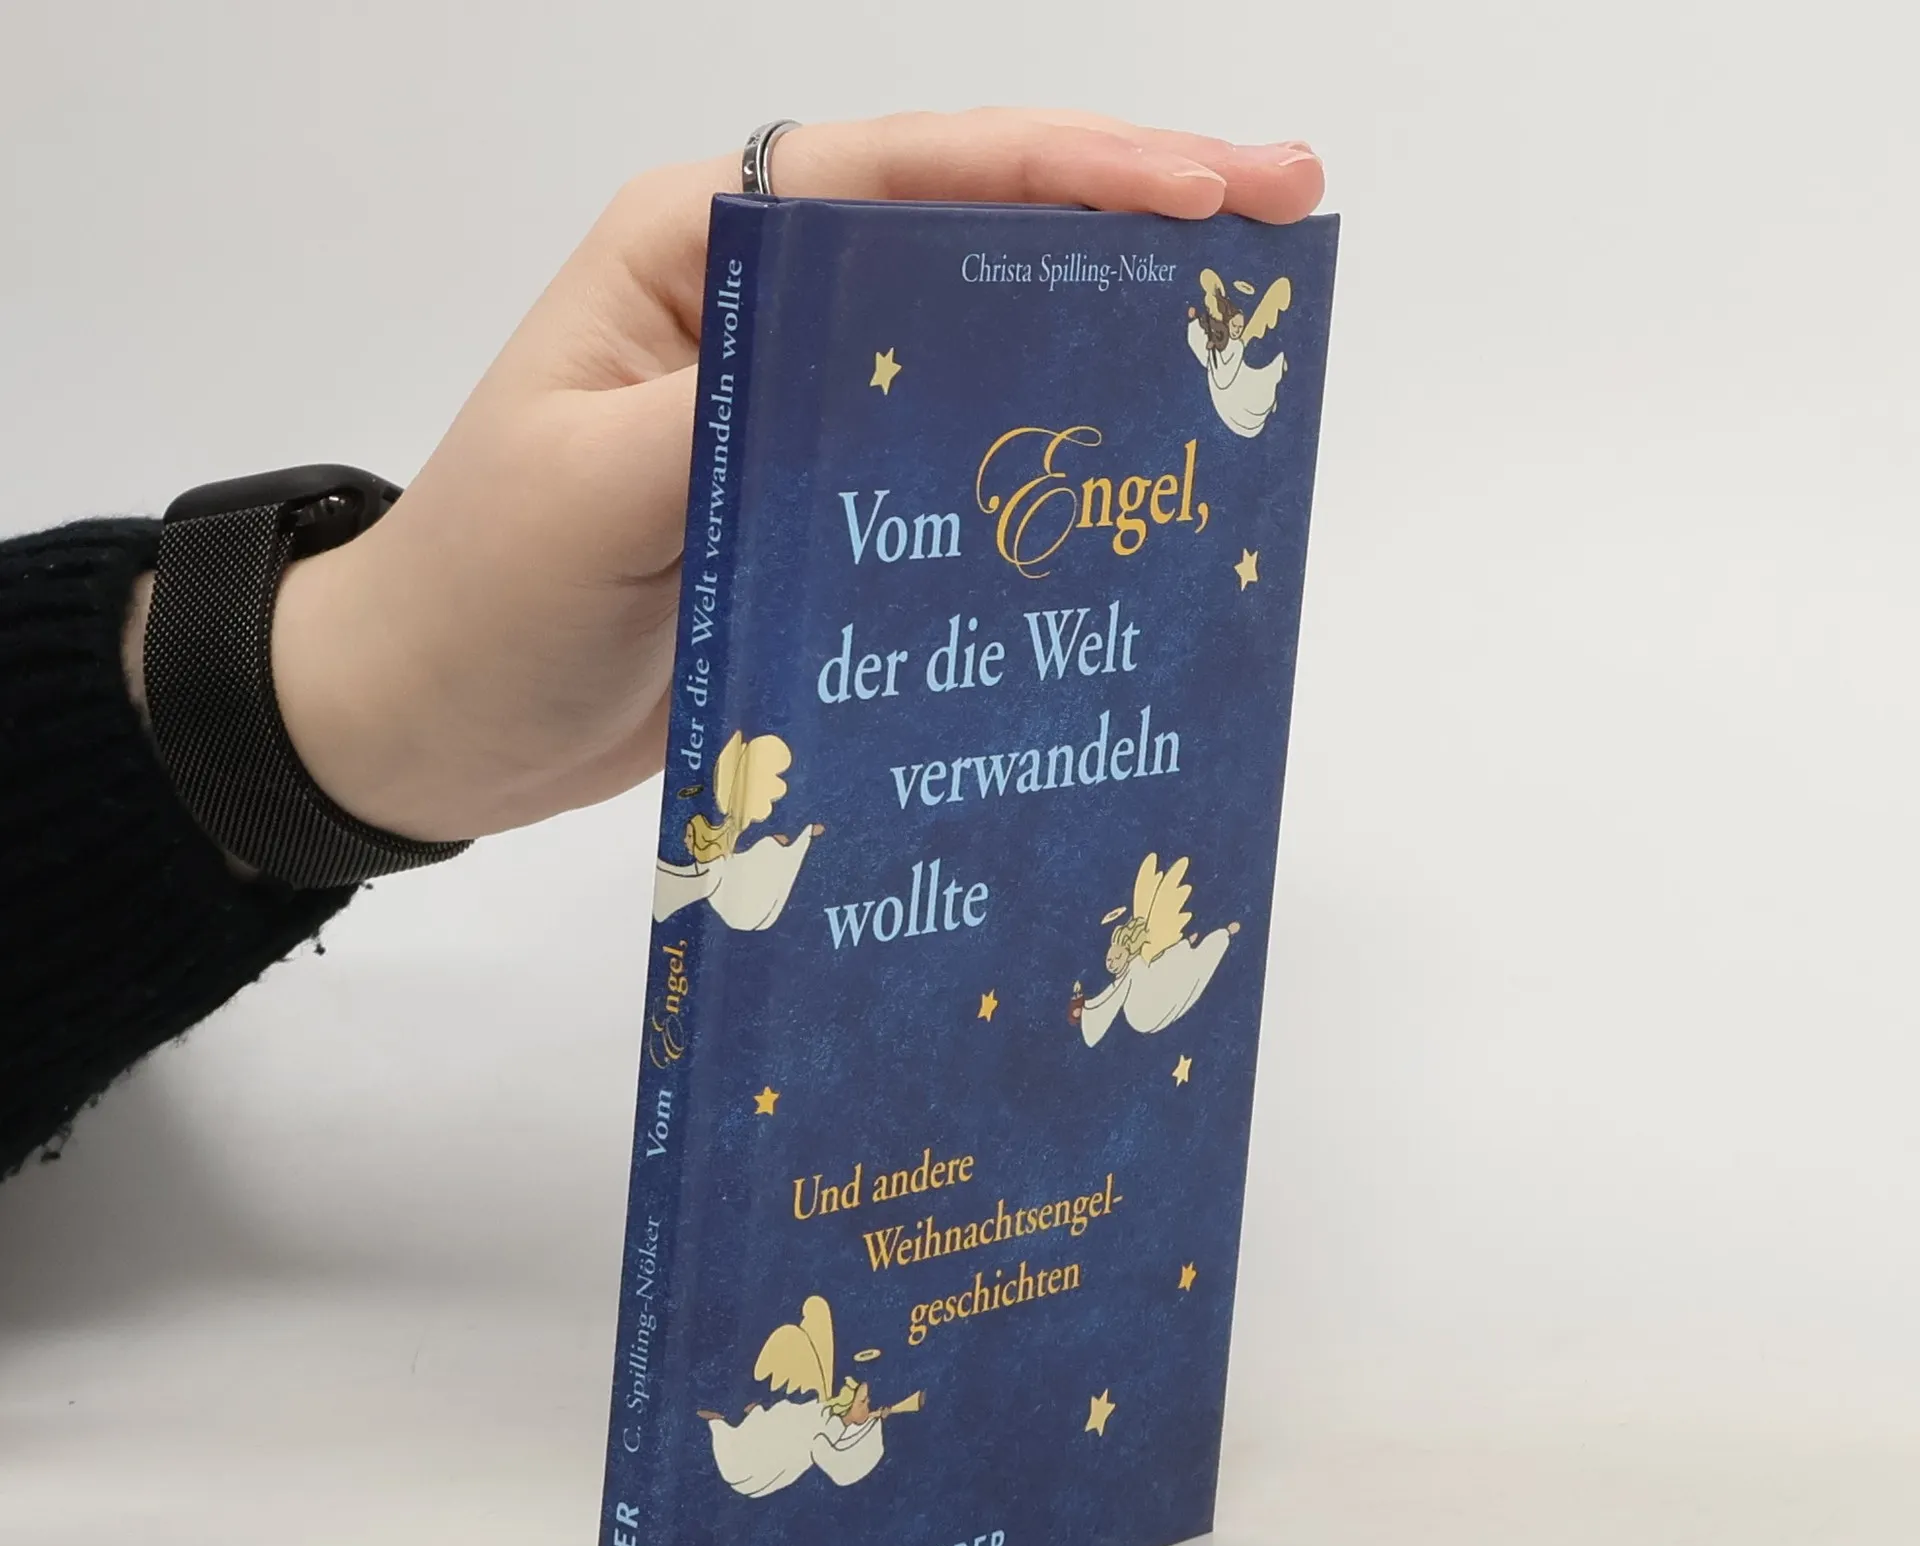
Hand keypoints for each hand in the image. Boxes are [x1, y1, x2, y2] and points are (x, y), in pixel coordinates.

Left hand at [264, 110, 1324, 843]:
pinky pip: (951, 466)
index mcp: (700, 251)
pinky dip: (1042, 466)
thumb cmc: (484, 595)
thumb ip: (738, 415)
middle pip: (969, 238)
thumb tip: (898, 377)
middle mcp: (764, 312)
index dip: (1072, 171)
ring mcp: (800, 412)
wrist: (433, 723)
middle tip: (1282, 230)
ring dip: (1106, 337)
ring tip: (1242, 341)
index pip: (908, 175)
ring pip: (976, 347)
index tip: (1212, 190)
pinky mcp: (820, 509)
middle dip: (1129, 224)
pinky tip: (1132, 483)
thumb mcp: (595, 492)